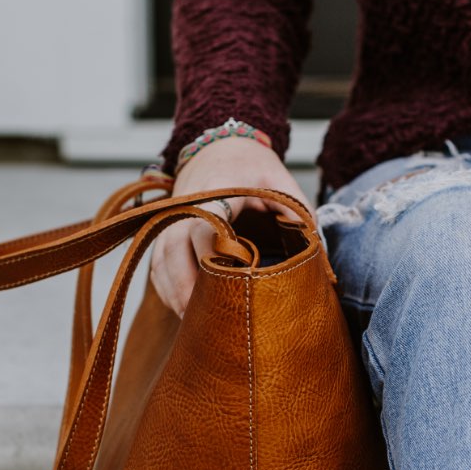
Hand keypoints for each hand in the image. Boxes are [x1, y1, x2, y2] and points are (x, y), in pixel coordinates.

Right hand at [150, 136, 314, 316]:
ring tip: (192, 323)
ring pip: (161, 259)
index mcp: (215, 190)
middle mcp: (184, 205)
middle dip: (188, 286)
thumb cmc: (251, 165)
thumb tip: (313, 249)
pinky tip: (180, 308)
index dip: (215, 253)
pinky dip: (165, 287)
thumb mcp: (279, 179)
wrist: (220, 145)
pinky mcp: (165, 230)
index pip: (206, 225)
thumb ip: (297, 210)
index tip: (233, 279)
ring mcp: (170, 218)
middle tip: (206, 319)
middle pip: (174, 249)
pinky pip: (157, 263)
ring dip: (174, 292)